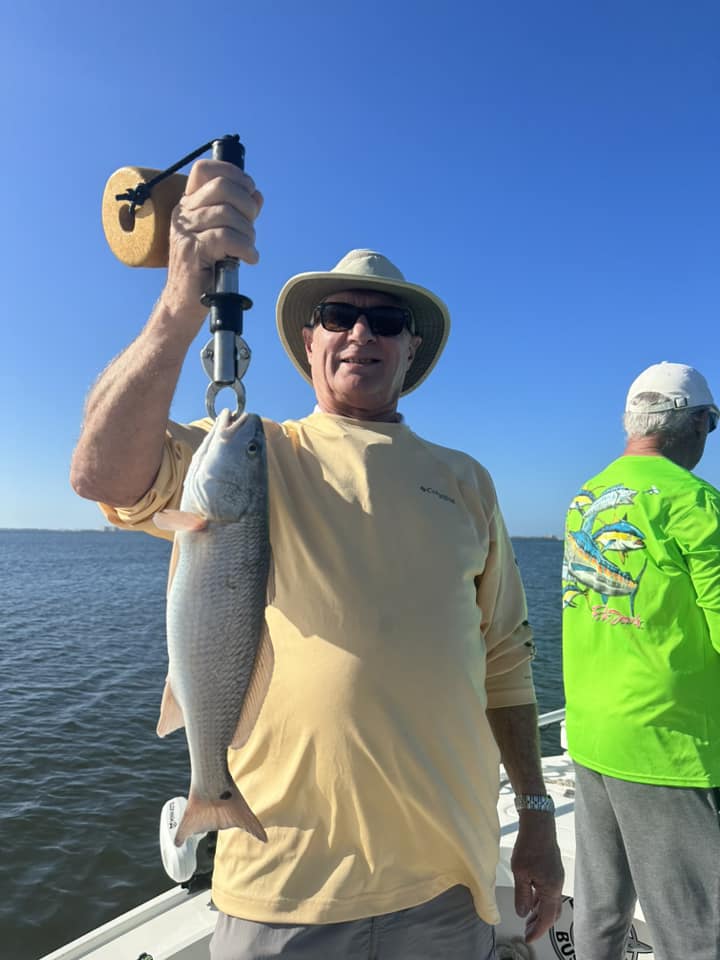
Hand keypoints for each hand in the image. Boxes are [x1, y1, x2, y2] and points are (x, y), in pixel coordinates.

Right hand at [161, 159, 263, 329]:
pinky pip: (225, 238)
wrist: (185, 302)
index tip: (249, 190)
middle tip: (251, 227)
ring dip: (247, 232)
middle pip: (221, 186)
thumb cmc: (206, 269)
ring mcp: (185, 231)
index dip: (232, 173)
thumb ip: (238, 214)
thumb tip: (256, 195)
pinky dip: (245, 248)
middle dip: (247, 205)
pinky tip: (249, 258)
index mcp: (189, 204)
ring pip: (226, 213)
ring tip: (249, 248)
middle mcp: (184, 213)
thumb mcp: (223, 236)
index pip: (204, 169)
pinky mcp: (192, 251)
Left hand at [510, 813, 563, 942]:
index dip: (538, 931)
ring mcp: (556, 877)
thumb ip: (522, 895)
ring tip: (527, 918)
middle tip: (527, 931)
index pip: (546, 918)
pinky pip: (549, 892)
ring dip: (540, 912)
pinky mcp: (553, 870)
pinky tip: (531, 899)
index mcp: (551, 889)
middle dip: (540, 924)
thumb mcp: (520, 873)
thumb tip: (523, 913)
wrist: (539, 823)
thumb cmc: (529, 846)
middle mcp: (557, 885)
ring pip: (550, 902)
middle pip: (551, 913)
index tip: (528, 938)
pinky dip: (541, 900)